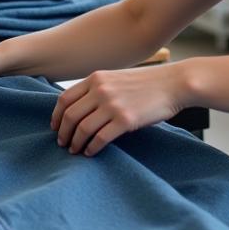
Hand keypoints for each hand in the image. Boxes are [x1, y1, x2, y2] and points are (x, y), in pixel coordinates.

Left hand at [50, 64, 185, 156]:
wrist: (174, 84)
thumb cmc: (147, 83)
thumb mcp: (117, 77)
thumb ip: (98, 88)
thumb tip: (81, 108)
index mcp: (96, 78)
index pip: (65, 99)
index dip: (56, 116)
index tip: (55, 127)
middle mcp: (101, 90)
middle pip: (70, 116)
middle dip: (63, 133)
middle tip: (62, 143)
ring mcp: (112, 105)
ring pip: (82, 129)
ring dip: (75, 142)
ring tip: (75, 150)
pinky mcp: (125, 120)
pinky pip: (100, 138)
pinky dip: (91, 148)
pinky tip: (90, 152)